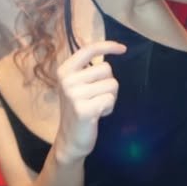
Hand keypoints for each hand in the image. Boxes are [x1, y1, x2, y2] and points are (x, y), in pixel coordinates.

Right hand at [54, 40, 125, 164]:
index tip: (123, 48)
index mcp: (64, 71)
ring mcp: (74, 95)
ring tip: (97, 105)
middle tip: (96, 96)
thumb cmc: (79, 108)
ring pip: (112, 84)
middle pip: (106, 68)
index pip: (88, 50)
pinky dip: (109, 107)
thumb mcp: (77, 84)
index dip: (107, 46)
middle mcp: (67, 80)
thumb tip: (113, 48)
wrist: (70, 139)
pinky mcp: (83, 110)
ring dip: (110, 96)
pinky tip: (98, 114)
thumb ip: (88, 68)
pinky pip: (110, 99)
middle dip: (108, 82)